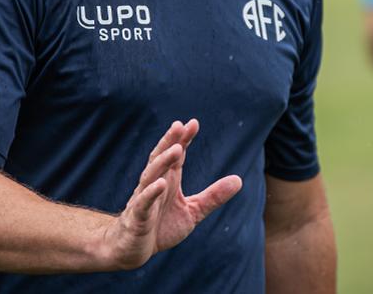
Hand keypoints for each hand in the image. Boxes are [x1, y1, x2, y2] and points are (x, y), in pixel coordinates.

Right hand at [100, 120, 241, 270]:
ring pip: (151, 176)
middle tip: (179, 125)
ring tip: (176, 149)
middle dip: (169, 142)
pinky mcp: (137, 217)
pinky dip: (151, 193)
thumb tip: (239, 179)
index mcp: (168, 180)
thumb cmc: (160, 227)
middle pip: (160, 159)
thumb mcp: (192, 212)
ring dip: (162, 162)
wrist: (132, 248)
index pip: (176, 156)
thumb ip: (213, 196)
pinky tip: (160, 184)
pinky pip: (143, 203)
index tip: (193, 123)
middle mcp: (154, 184)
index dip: (183, 140)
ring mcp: (144, 199)